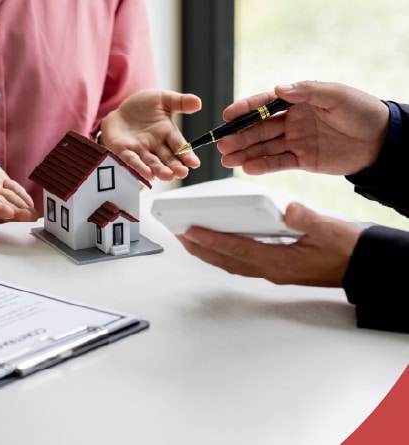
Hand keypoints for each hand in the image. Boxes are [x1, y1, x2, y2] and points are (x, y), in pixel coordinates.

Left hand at [100, 89, 202, 181]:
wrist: (120, 109)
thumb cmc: (143, 106)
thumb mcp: (163, 99)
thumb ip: (180, 102)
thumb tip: (198, 102)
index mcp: (167, 134)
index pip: (179, 146)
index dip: (186, 155)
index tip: (195, 163)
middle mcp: (155, 145)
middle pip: (167, 159)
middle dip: (175, 167)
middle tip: (182, 173)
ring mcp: (140, 150)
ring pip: (151, 163)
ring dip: (159, 170)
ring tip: (167, 176)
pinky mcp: (123, 151)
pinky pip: (131, 160)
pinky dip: (139, 167)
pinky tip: (147, 174)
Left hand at [176, 202, 361, 286]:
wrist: (363, 266)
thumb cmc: (347, 249)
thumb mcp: (329, 229)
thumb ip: (307, 218)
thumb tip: (288, 208)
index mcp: (280, 261)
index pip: (236, 249)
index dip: (211, 239)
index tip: (190, 230)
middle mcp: (270, 269)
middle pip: (225, 260)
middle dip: (199, 247)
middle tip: (176, 233)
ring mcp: (272, 271)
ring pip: (230, 263)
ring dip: (207, 252)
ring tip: (188, 238)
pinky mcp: (275, 267)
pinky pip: (241, 262)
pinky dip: (224, 252)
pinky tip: (217, 243)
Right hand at [216, 81, 389, 175]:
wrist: (382, 141)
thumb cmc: (362, 111)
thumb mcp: (336, 95)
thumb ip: (307, 91)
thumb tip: (280, 89)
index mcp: (298, 103)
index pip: (265, 105)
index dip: (245, 109)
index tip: (228, 115)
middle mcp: (293, 122)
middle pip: (259, 129)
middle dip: (238, 136)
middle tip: (222, 144)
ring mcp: (296, 141)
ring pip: (264, 147)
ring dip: (244, 152)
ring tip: (226, 159)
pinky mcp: (302, 160)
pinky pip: (278, 163)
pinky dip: (262, 166)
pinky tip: (247, 167)